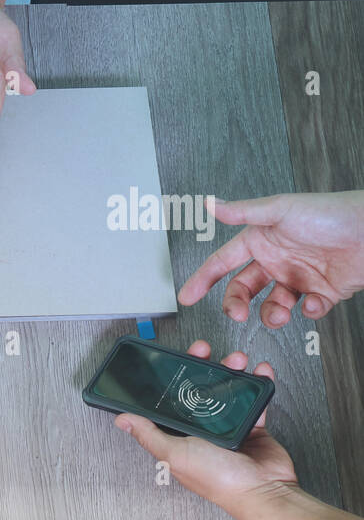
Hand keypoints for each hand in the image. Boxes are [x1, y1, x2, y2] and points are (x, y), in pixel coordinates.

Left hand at [112, 340, 296, 512]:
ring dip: (231, 370)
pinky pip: (254, 398)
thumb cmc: (217, 479)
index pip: (169, 401)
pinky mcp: (252, 425)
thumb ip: (148, 435)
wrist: (263, 490)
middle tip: (204, 349)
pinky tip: (259, 370)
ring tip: (237, 359)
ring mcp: (228, 426)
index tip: (173, 359)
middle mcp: (201, 430)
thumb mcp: (174, 454)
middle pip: (197, 389)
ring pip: (225, 389)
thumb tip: (121, 420)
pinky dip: (258, 382)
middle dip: (201, 366)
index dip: (170, 379)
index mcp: (179, 436)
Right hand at [178, 191, 363, 326]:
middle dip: (235, 304)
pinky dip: (309, 313)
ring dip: (272, 314)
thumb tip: (212, 205)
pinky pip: (308, 311)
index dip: (203, 279)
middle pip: (243, 289)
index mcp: (262, 241)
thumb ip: (244, 212)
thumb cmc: (333, 213)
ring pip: (272, 305)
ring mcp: (299, 277)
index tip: (187, 295)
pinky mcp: (323, 291)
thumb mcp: (282, 209)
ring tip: (280, 314)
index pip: (223, 262)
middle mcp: (277, 260)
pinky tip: (313, 304)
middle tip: (236, 314)